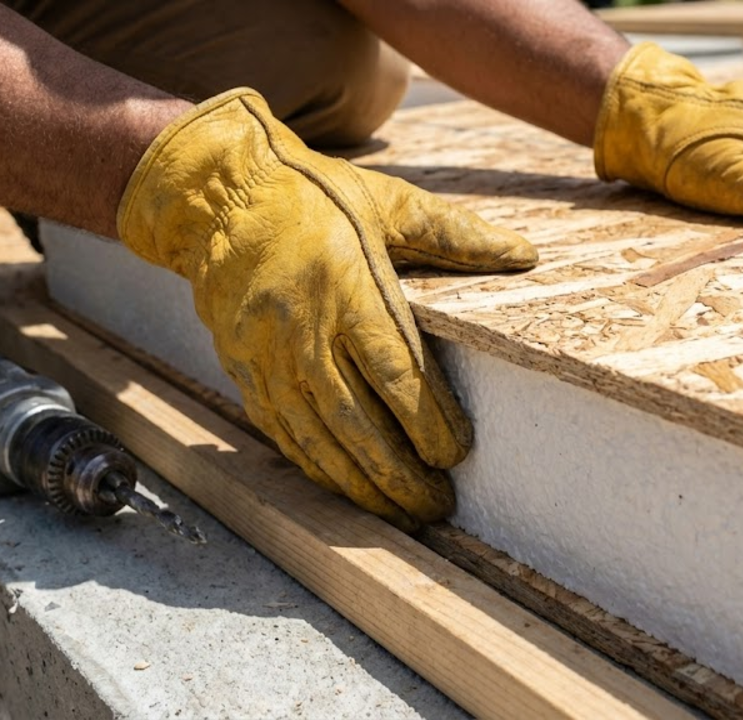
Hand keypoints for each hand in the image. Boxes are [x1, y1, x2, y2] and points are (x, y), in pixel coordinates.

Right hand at [118, 89, 536, 529]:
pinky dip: (317, 467)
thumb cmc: (313, 195)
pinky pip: (283, 432)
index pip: (396, 372)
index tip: (456, 453)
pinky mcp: (243, 369)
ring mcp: (268, 355)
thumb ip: (456, 235)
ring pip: (318, 438)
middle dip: (398, 473)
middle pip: (358, 421)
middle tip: (436, 505)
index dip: (427, 421)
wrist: (218, 197)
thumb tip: (525, 255)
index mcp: (349, 286)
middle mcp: (305, 329)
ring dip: (360, 484)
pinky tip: (346, 489)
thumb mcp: (388, 202)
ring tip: (399, 514)